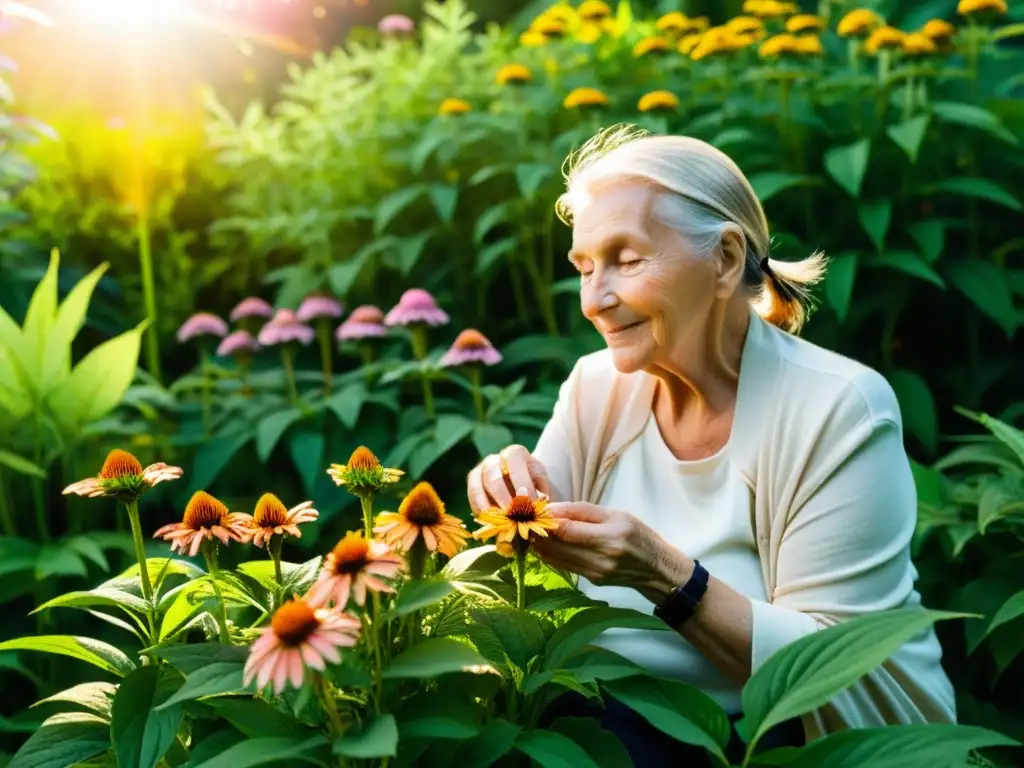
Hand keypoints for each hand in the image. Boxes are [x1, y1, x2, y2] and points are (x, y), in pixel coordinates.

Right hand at [467, 444, 551, 513]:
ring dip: (486, 503)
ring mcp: (480, 472)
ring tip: (497, 520)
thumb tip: (540, 502)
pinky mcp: (473, 488)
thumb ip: (542, 493)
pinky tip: (490, 521)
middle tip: (512, 512)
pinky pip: (472, 498)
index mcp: (515, 454)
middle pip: (492, 470)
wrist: (523, 494)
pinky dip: (480, 510)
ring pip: (476, 483)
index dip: (521, 479)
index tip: (530, 501)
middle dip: (501, 493)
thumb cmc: (536, 489)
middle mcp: (494, 460)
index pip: (514, 459)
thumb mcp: (544, 487)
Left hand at [533, 502, 689, 602]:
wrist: (656, 569)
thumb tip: (552, 509)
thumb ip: (583, 511)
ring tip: (532, 531)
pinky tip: (545, 545)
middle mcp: (601, 557)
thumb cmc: (639, 535)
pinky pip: (563, 566)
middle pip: (557, 545)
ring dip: (540, 545)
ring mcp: (595, 572)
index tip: (534, 511)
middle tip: (526, 520)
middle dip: (538, 533)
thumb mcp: (616, 514)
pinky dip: (550, 555)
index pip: (567, 530)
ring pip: (555, 558)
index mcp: (610, 536)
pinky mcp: (591, 580)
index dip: (546, 520)